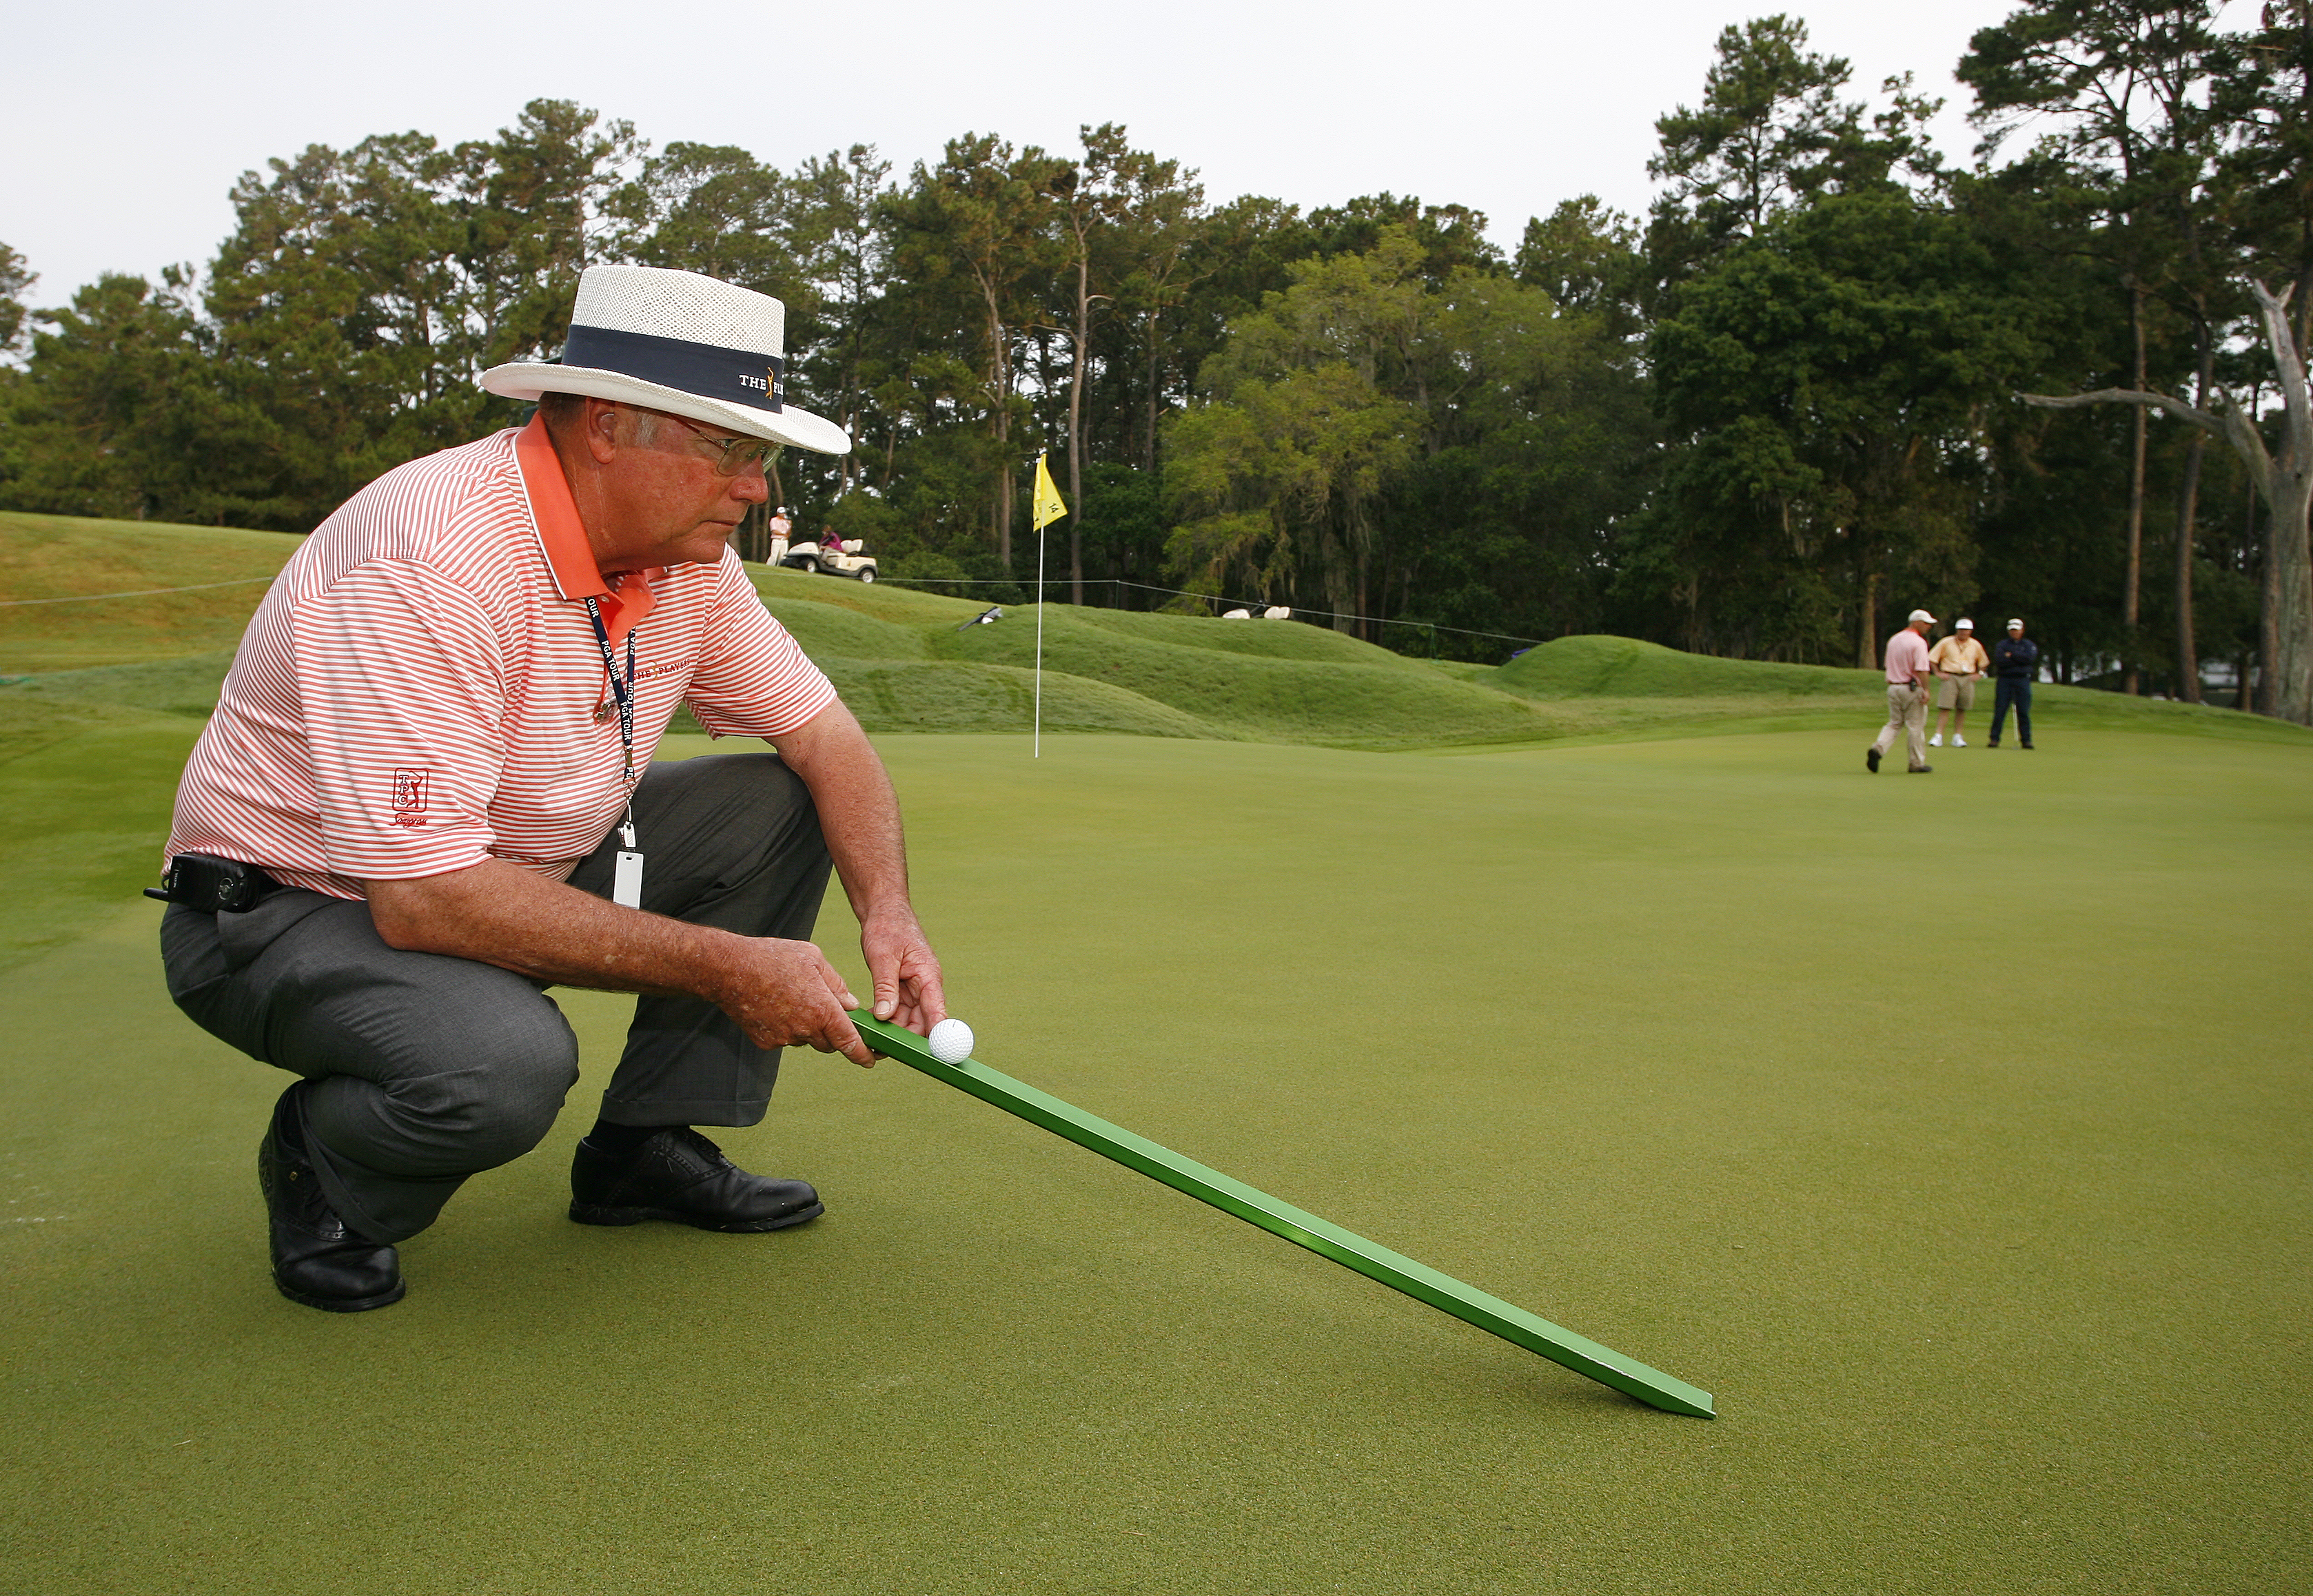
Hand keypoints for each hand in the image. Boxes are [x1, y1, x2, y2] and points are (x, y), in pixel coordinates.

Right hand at [710, 936, 875, 1066]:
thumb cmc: (773, 957)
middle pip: (829, 1042)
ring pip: (806, 1039)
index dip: (862, 1054)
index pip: (849, 1041)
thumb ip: (837, 984)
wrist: (729, 969)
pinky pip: (785, 1039)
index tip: (870, 1061)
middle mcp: (805, 1029)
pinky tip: (776, 1005)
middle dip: (832, 1031)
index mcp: (823, 1009)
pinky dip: (786, 1027)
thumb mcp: (813, 958)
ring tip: (793, 998)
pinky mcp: (766, 1042)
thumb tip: (851, 1005)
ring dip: (808, 1027)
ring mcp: (783, 1038)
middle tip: (825, 1010)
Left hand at [860, 901, 946, 1035]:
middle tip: (883, 1048)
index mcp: (928, 976)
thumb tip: (886, 1017)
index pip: (937, 1010)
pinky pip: (898, 1013)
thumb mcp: (883, 957)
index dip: (938, 1034)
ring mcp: (915, 990)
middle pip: (922, 1022)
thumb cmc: (888, 929)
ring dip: (892, 1030)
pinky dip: (885, 1020)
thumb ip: (885, 987)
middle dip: (906, 1037)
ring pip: (908, 1021)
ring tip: (870, 1036)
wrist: (884, 913)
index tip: (933, 1054)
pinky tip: (870, 1022)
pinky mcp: (903, 991)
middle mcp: (926, 987)